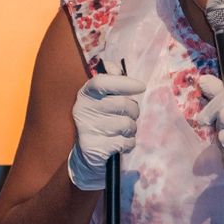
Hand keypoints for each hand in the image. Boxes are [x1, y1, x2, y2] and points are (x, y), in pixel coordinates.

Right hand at [67, 73, 145, 189]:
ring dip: (131, 129)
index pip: (102, 82)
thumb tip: (116, 68)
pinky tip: (120, 144)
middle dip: (133, 111)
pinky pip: (126, 142)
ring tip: (123, 131)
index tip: (141, 87)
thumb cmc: (100, 121)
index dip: (124, 83)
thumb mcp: (101, 99)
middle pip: (122, 104)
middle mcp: (83, 110)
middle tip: (130, 116)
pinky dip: (128, 143)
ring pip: (127, 124)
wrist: (87, 156)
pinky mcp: (95, 148)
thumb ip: (110, 79)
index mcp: (85, 94)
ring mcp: (88, 129)